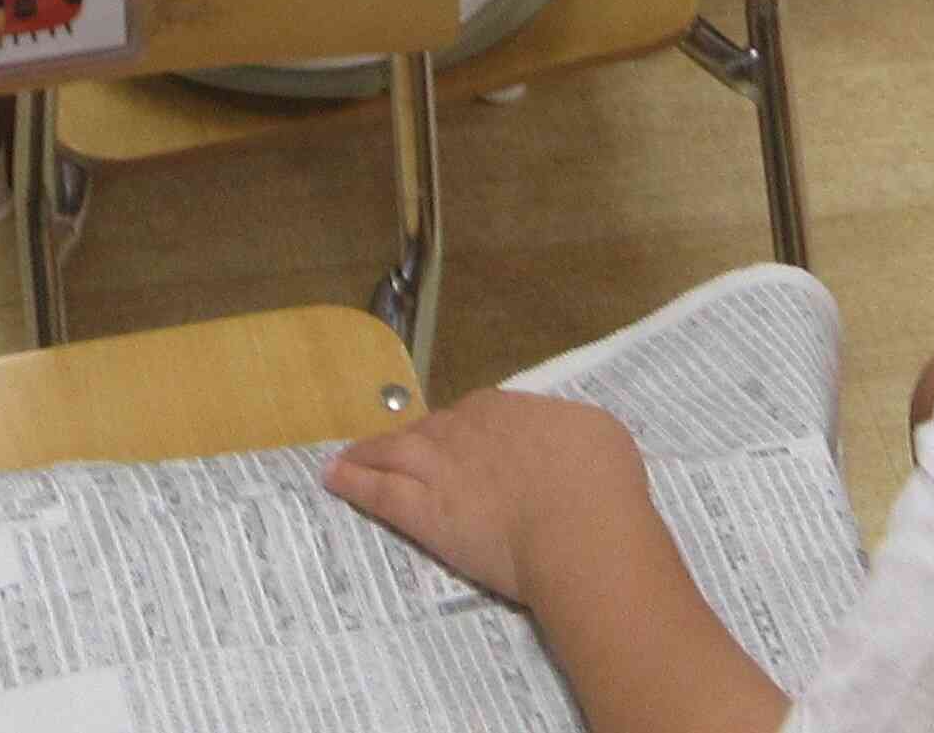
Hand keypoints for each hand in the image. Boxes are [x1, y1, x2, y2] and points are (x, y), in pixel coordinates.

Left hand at [321, 390, 653, 610]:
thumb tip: (567, 443)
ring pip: (393, 452)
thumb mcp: (599, 435)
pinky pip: (378, 492)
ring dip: (368, 452)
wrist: (580, 525)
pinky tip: (333, 478)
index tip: (464, 450)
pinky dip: (353, 482)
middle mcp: (465, 428)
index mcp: (507, 409)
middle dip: (415, 442)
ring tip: (347, 456)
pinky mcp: (423, 510)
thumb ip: (571, 435)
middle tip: (398, 453)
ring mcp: (438, 466)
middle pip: (430, 430)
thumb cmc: (600, 483)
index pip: (476, 417)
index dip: (466, 435)